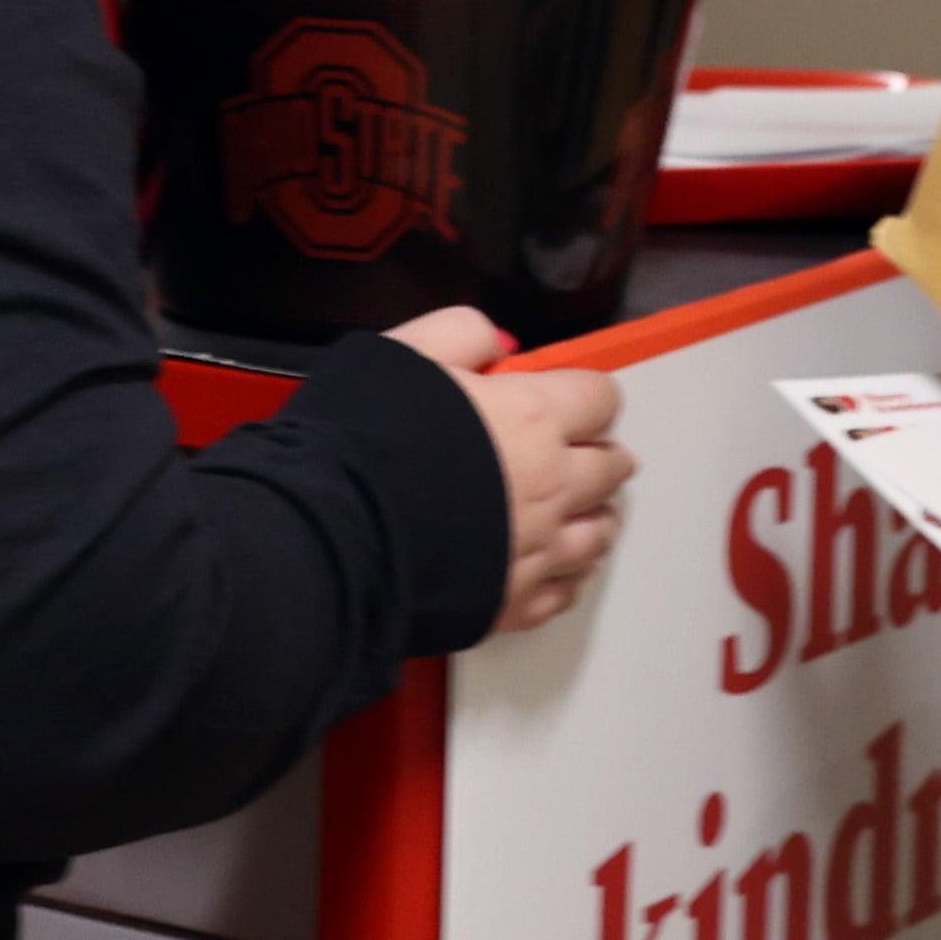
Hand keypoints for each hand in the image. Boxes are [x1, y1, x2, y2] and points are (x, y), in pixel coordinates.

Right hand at [388, 308, 632, 634]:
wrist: (331, 536)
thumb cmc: (362, 442)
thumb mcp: (405, 352)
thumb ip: (461, 335)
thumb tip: (495, 344)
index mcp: (534, 418)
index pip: (600, 398)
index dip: (587, 396)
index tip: (574, 400)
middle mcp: (551, 487)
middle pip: (609, 469)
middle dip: (602, 456)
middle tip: (590, 454)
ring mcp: (536, 552)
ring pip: (597, 536)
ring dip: (595, 518)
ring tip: (586, 514)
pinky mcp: (511, 604)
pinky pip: (563, 595)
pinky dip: (566, 579)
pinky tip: (556, 572)